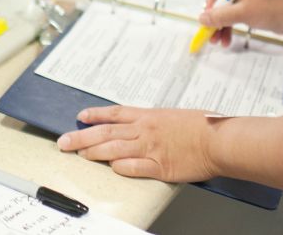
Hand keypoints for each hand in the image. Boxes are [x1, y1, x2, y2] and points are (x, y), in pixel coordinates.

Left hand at [56, 106, 218, 182]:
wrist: (218, 139)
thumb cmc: (203, 126)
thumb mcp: (174, 116)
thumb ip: (155, 122)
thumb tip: (142, 126)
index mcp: (149, 116)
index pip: (115, 114)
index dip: (95, 115)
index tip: (80, 117)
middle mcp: (145, 130)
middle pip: (106, 132)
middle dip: (82, 136)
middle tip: (64, 141)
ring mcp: (150, 148)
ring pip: (114, 149)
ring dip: (94, 152)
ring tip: (79, 154)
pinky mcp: (159, 166)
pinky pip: (133, 167)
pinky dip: (120, 167)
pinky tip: (110, 168)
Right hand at [200, 0, 282, 45]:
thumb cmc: (272, 9)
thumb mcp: (243, 13)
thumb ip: (221, 16)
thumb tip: (202, 19)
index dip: (210, 3)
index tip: (212, 18)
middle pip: (217, 1)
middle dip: (213, 19)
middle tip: (210, 34)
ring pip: (224, 11)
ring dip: (219, 26)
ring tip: (217, 41)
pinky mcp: (249, 8)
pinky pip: (233, 16)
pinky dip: (228, 27)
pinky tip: (226, 40)